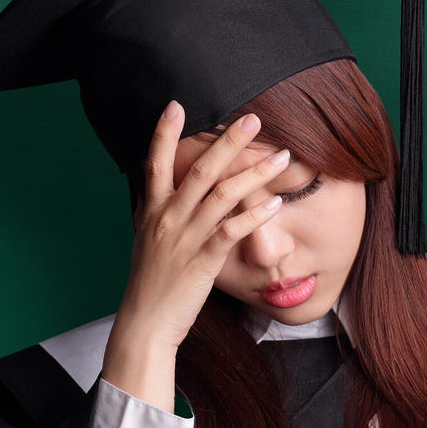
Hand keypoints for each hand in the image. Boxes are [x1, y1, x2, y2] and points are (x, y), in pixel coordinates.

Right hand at [101, 100, 289, 410]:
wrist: (146, 322)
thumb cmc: (149, 283)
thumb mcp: (145, 240)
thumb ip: (155, 212)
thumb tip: (159, 190)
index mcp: (151, 210)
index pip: (154, 163)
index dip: (163, 133)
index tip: (175, 105)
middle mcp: (166, 218)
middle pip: (199, 170)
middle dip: (227, 141)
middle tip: (253, 118)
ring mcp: (185, 237)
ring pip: (221, 195)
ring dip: (254, 172)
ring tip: (281, 156)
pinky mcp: (203, 260)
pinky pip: (232, 230)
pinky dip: (255, 214)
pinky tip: (275, 202)